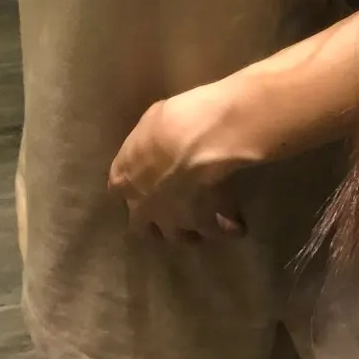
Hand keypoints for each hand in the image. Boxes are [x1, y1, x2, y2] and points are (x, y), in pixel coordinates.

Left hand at [108, 84, 249, 241]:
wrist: (197, 140)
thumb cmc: (167, 122)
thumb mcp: (150, 123)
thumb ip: (148, 144)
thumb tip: (157, 144)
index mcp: (123, 180)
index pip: (120, 193)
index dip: (134, 190)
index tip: (145, 185)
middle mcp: (143, 207)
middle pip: (144, 227)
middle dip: (156, 224)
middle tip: (172, 215)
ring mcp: (172, 221)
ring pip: (180, 236)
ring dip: (190, 232)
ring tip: (206, 226)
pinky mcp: (202, 224)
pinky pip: (216, 231)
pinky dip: (227, 229)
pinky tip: (238, 226)